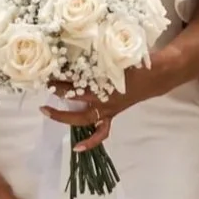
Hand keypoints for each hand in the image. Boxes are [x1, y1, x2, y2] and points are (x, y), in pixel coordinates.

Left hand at [40, 58, 171, 152]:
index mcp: (105, 84)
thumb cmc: (135, 63)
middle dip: (59, 92)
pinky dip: (90, 141)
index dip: (63, 77)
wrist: (154, 76)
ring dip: (64, 116)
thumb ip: (99, 57)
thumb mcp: (116, 57)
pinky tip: (76, 148)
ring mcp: (107, 110)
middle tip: (45, 86)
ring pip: (83, 118)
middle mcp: (104, 99)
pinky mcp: (111, 115)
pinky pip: (101, 132)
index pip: (78, 82)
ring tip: (47, 112)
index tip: (50, 70)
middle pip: (76, 97)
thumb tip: (77, 51)